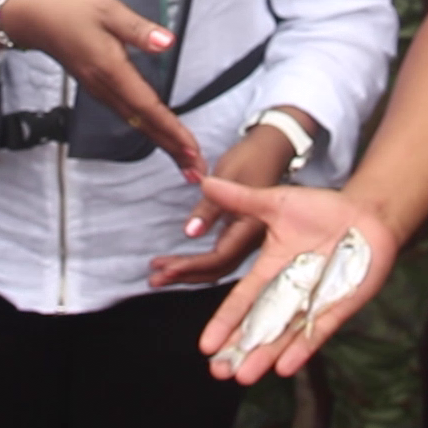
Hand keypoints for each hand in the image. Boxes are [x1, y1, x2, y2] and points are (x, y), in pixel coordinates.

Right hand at [2, 0, 205, 179]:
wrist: (32, 18)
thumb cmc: (67, 10)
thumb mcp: (107, 9)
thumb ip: (139, 29)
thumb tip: (166, 42)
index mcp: (111, 69)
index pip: (148, 106)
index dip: (171, 129)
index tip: (190, 149)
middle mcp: (105, 86)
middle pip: (144, 124)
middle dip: (172, 148)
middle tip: (196, 171)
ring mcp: (100, 90)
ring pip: (136, 123)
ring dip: (162, 142)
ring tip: (183, 159)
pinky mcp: (98, 87)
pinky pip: (127, 115)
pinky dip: (147, 128)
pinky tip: (158, 133)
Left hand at [148, 122, 296, 286]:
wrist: (272, 148)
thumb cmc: (251, 158)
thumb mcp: (227, 177)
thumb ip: (209, 208)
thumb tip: (190, 233)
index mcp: (251, 227)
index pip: (218, 258)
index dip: (190, 266)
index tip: (164, 268)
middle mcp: (253, 239)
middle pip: (217, 269)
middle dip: (185, 276)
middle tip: (154, 279)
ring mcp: (249, 239)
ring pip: (218, 266)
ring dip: (189, 271)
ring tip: (160, 273)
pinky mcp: (243, 234)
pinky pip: (221, 257)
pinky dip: (199, 263)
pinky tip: (181, 263)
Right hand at [195, 178, 398, 384]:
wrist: (366, 214)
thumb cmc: (322, 208)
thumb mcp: (276, 203)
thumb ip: (241, 200)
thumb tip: (206, 182)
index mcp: (270, 269)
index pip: (242, 301)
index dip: (224, 322)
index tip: (205, 345)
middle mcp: (288, 291)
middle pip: (258, 326)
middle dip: (239, 349)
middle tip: (219, 372)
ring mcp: (312, 302)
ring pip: (284, 335)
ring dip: (264, 355)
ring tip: (244, 376)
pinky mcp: (337, 307)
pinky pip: (317, 332)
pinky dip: (302, 348)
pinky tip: (284, 368)